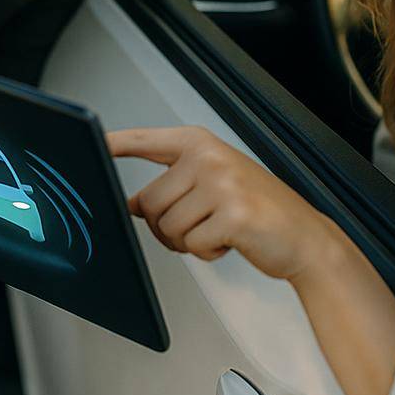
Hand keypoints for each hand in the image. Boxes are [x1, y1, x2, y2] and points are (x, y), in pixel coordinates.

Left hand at [111, 125, 394, 394]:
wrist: (305, 237)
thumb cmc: (257, 210)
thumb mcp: (215, 183)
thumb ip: (174, 185)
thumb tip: (130, 205)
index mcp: (199, 144)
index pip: (145, 141)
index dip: (114, 145)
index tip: (89, 143)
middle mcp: (208, 157)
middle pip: (147, 203)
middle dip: (166, 226)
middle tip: (200, 225)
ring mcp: (221, 184)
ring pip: (166, 228)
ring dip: (188, 241)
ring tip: (219, 230)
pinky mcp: (232, 215)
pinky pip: (192, 245)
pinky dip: (207, 252)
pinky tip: (231, 241)